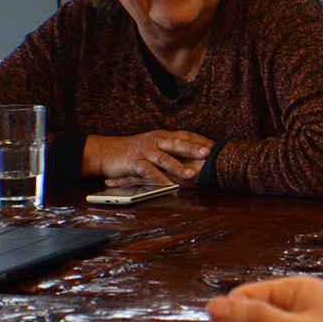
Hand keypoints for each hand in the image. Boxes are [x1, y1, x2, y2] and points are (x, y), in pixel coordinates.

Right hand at [84, 130, 213, 187]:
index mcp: (163, 135)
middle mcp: (156, 140)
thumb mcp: (154, 145)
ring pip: (164, 158)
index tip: (217, 146)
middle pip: (178, 143)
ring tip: (192, 176)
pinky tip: (166, 186)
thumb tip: (196, 153)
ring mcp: (145, 151)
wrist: (105, 151)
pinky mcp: (134, 162)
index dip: (201, 140)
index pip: (186, 135)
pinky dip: (157, 179)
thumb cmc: (134, 150)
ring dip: (179, 167)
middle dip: (194, 148)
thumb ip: (171, 149)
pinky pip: (147, 171)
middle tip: (209, 154)